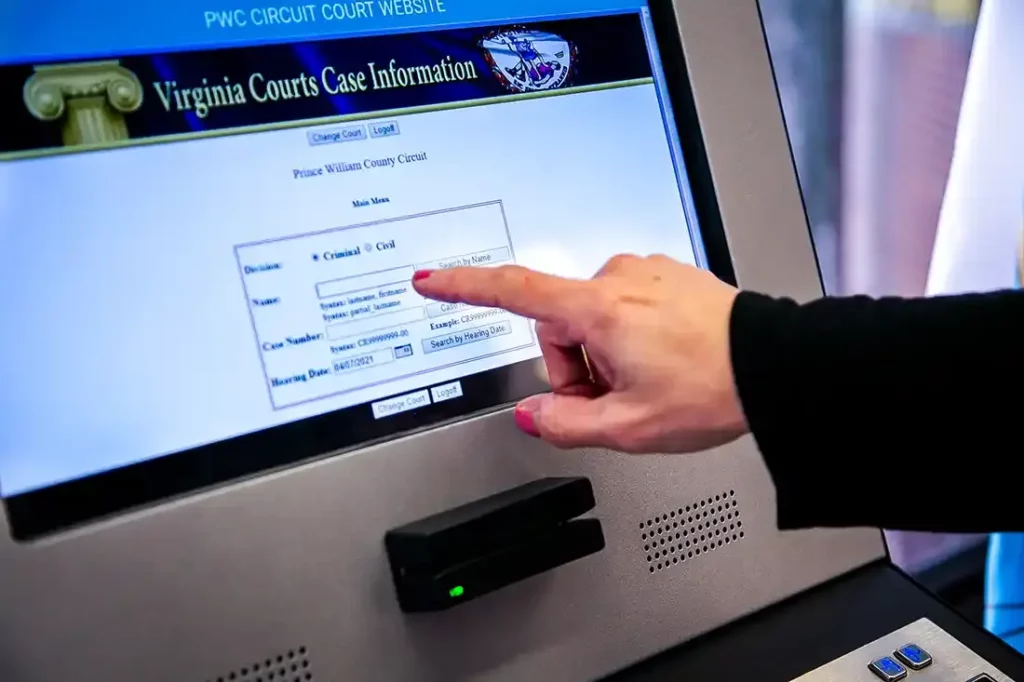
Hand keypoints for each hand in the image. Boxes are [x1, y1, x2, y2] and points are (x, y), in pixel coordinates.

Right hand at [411, 254, 749, 453]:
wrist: (776, 367)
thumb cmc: (714, 389)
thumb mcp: (628, 427)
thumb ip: (565, 423)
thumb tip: (533, 413)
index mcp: (599, 309)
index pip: (513, 291)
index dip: (464, 288)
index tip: (431, 280)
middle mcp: (619, 278)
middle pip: (559, 326)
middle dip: (576, 367)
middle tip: (616, 398)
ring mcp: (646, 273)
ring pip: (594, 319)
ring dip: (606, 354)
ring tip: (649, 382)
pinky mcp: (668, 276)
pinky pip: (626, 306)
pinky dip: (632, 337)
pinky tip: (665, 361)